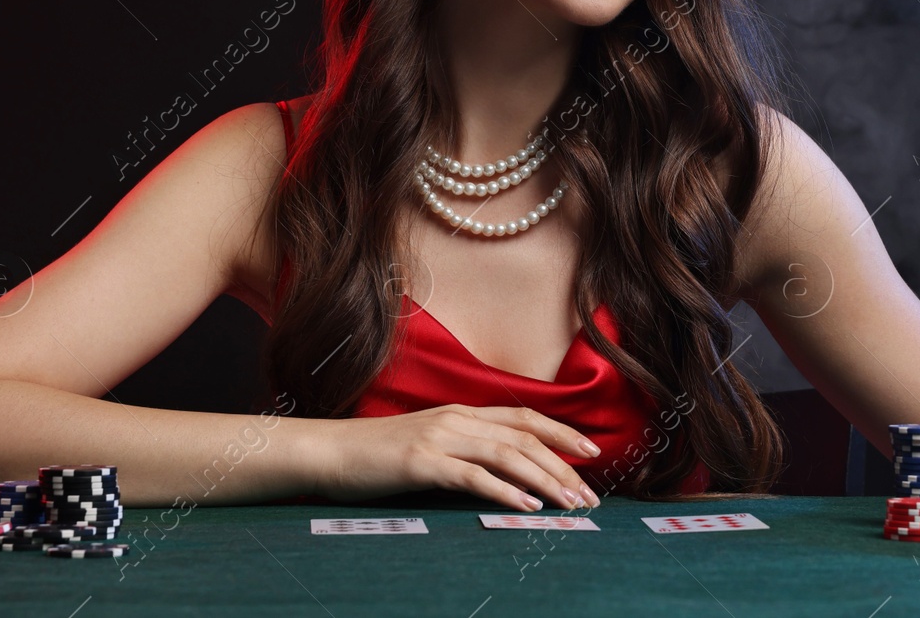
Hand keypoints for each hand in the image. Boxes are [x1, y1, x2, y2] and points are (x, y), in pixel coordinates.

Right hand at [310, 404, 603, 510]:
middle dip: (563, 465)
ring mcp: (439, 438)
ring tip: (570, 503)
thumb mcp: (428, 445)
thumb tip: (502, 473)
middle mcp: (456, 419)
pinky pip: (473, 476)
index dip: (561, 431)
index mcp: (460, 413)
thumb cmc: (377, 456)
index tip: (592, 452)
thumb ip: (462, 451)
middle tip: (589, 494)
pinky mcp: (422, 462)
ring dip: (544, 479)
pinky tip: (527, 506)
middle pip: (524, 438)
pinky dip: (505, 491)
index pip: (523, 417)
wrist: (327, 452)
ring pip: (507, 455)